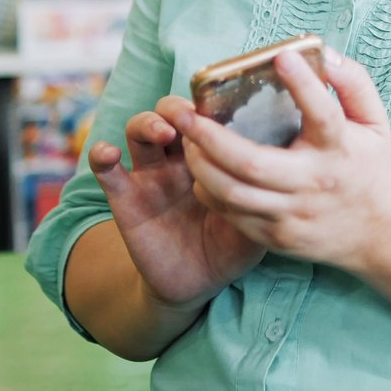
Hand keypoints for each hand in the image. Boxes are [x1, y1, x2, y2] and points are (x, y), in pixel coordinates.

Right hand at [89, 98, 264, 311]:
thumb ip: (266, 201)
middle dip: (176, 107)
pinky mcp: (126, 199)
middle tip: (189, 116)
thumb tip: (288, 177)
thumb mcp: (255, 224)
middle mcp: (180, 158)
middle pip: (170, 114)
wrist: (196, 284)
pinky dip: (102, 156)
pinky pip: (108, 172)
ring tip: (161, 133)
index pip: (206, 117)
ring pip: (139, 131)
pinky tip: (108, 154)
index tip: (222, 106)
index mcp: (213, 157)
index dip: (210, 106)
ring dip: (147, 123)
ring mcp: (151, 175)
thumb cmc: (231, 247)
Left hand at [171, 47, 390, 274]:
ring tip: (187, 141)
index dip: (303, 84)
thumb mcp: (374, 121)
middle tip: (183, 114)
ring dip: (201, 166)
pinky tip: (202, 171)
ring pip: (233, 193)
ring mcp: (293, 214)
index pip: (323, 114)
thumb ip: (353, 83)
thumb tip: (325, 55)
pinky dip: (210, 191)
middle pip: (252, 163)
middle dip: (210, 137)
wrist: (377, 233)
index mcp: (339, 149)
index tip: (281, 56)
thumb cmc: (368, 166)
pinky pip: (232, 215)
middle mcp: (314, 183)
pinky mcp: (277, 237)